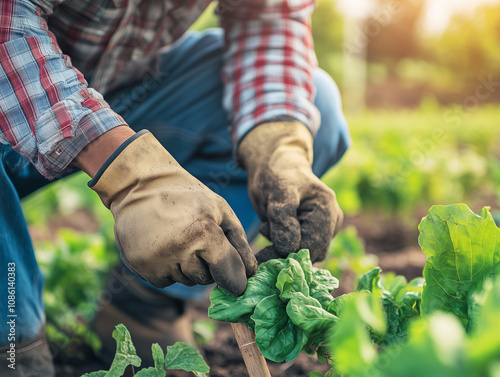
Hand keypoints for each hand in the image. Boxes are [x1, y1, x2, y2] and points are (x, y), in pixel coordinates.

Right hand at [88, 130, 256, 294]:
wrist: (140, 186)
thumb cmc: (189, 197)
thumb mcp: (220, 210)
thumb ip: (239, 242)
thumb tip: (251, 274)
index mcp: (203, 232)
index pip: (227, 273)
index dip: (235, 279)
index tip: (238, 283)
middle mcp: (179, 249)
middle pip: (206, 279)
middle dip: (208, 265)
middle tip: (197, 240)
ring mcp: (158, 260)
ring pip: (186, 281)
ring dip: (187, 266)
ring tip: (177, 238)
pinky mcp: (141, 268)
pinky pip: (166, 281)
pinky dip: (169, 269)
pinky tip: (163, 246)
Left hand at [237, 122, 342, 262]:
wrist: (274, 167)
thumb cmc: (276, 174)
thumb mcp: (277, 193)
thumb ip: (283, 220)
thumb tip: (288, 249)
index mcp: (327, 209)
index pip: (312, 244)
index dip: (287, 253)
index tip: (262, 254)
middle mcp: (332, 222)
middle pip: (311, 252)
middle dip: (285, 250)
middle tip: (264, 232)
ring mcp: (324, 229)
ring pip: (304, 253)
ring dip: (282, 248)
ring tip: (268, 225)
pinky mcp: (313, 234)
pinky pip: (299, 251)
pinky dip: (282, 246)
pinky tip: (272, 229)